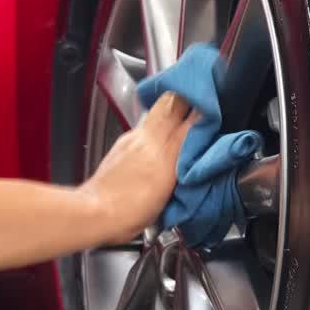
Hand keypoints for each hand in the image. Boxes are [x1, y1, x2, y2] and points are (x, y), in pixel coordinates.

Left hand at [83, 91, 197, 243]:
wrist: (95, 212)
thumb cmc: (129, 212)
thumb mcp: (166, 197)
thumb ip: (182, 172)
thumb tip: (195, 158)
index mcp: (164, 156)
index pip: (190, 123)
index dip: (204, 113)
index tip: (214, 110)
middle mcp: (148, 140)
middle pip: (171, 103)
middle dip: (187, 97)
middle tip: (200, 98)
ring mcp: (133, 139)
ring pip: (157, 111)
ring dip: (172, 108)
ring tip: (183, 111)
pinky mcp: (122, 143)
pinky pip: (145, 126)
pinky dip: (157, 125)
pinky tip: (160, 138)